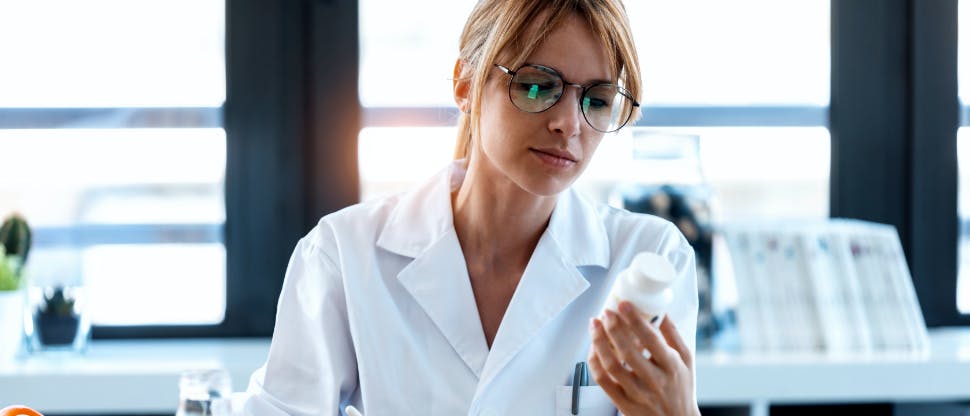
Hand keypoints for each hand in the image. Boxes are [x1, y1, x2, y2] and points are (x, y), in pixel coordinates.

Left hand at [588, 301, 699, 415]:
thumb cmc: (681, 389)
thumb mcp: (687, 361)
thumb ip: (673, 335)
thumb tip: (662, 311)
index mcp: (671, 367)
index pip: (651, 339)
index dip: (635, 320)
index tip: (623, 304)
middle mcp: (654, 381)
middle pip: (628, 352)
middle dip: (614, 328)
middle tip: (606, 312)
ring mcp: (637, 394)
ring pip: (612, 366)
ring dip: (599, 343)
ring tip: (595, 326)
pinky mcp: (624, 404)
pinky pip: (603, 382)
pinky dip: (595, 362)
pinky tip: (593, 348)